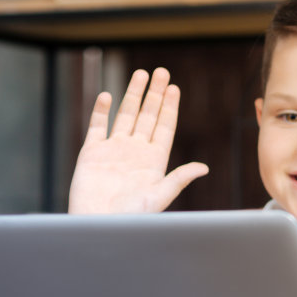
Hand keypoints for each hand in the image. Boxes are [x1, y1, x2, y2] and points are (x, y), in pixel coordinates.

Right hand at [67, 68, 208, 213]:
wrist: (98, 224)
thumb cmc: (131, 216)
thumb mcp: (159, 196)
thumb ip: (179, 179)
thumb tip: (204, 168)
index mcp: (154, 159)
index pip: (164, 126)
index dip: (170, 107)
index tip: (175, 87)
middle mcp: (135, 151)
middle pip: (147, 115)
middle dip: (155, 94)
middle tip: (162, 71)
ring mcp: (113, 150)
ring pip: (125, 116)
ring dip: (133, 95)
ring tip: (141, 74)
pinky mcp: (91, 153)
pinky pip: (98, 127)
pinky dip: (102, 111)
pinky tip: (107, 96)